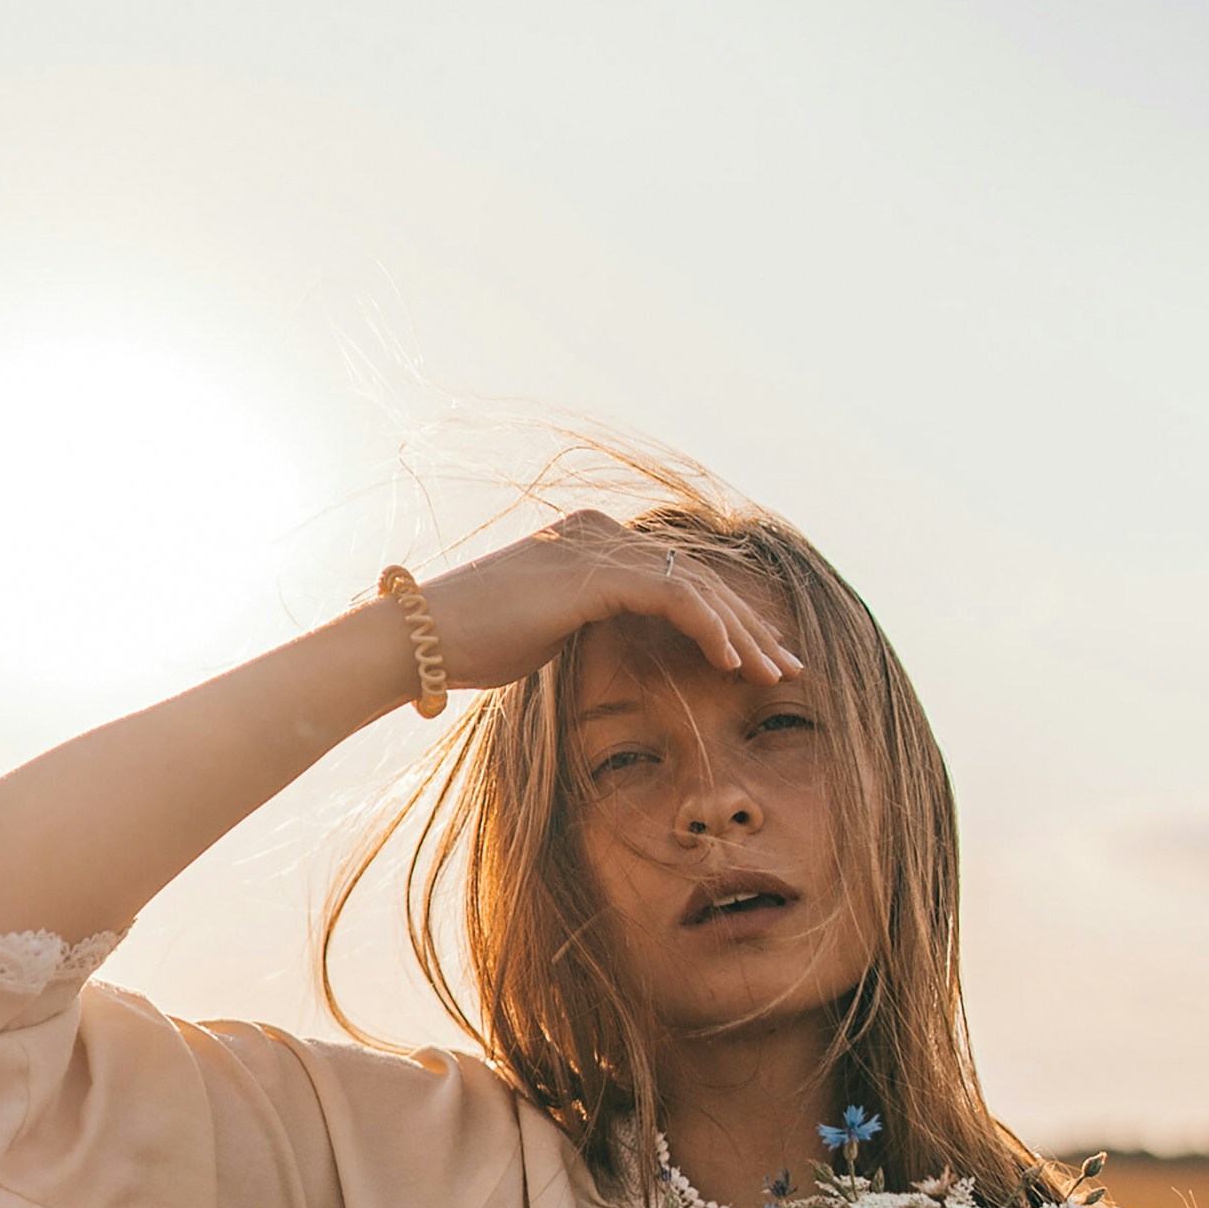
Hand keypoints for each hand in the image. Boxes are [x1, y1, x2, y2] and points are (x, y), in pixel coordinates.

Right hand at [420, 512, 801, 695]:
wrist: (419, 639)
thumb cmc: (469, 645)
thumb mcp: (542, 630)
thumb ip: (585, 623)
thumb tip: (612, 646)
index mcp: (589, 540)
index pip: (677, 577)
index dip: (726, 618)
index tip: (759, 661)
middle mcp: (598, 533)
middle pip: (697, 578)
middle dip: (750, 626)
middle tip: (789, 667)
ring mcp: (596, 548)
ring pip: (695, 587)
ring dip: (742, 633)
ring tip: (773, 674)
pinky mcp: (593, 576)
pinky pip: (671, 598)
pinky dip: (709, 628)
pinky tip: (732, 662)